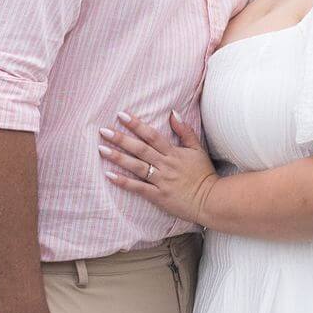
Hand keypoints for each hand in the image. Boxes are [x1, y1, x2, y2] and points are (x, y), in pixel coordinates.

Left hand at [98, 109, 218, 225]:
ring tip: (102, 149)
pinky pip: (138, 188)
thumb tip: (173, 113)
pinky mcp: (158, 196)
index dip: (136, 124)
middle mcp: (165, 165)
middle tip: (103, 131)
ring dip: (118, 158)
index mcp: (173, 152)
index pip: (152, 135)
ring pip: (136, 167)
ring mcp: (161, 181)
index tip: (121, 115)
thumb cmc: (204, 174)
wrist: (211, 200)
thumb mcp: (198, 149)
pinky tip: (109, 175)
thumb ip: (185, 131)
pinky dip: (124, 182)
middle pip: (140, 149)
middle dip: (121, 139)